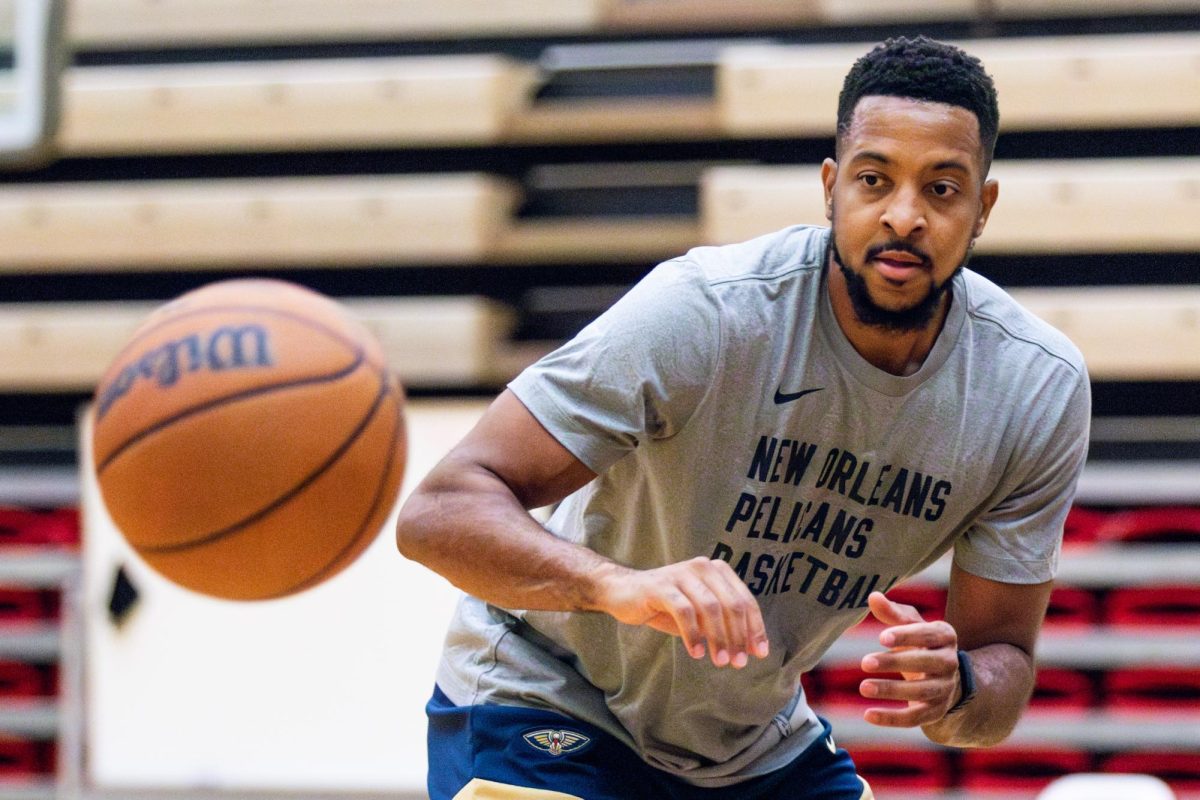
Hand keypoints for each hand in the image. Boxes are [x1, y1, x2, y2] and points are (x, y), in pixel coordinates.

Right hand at [594, 556, 769, 667]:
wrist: (624, 592)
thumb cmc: (666, 606)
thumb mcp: (700, 617)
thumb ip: (723, 627)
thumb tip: (750, 649)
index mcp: (717, 571)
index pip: (745, 600)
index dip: (755, 628)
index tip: (759, 653)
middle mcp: (702, 567)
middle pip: (731, 604)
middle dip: (738, 637)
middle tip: (737, 662)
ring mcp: (681, 574)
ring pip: (710, 608)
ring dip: (718, 638)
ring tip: (719, 661)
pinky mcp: (661, 586)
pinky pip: (684, 611)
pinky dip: (693, 635)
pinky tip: (696, 652)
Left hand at [859, 591, 961, 726]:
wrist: (942, 676)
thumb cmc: (920, 642)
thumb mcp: (910, 625)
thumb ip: (892, 613)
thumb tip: (872, 596)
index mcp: (945, 636)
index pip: (927, 635)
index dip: (905, 636)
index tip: (881, 637)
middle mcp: (950, 663)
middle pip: (925, 664)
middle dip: (895, 663)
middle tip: (865, 662)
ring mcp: (945, 689)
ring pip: (920, 692)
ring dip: (891, 690)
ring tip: (863, 687)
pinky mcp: (935, 711)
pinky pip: (914, 718)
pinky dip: (891, 719)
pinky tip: (868, 715)